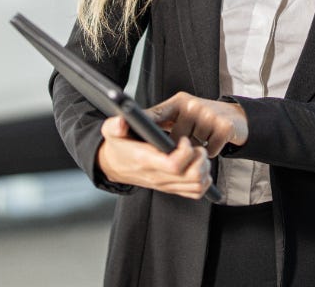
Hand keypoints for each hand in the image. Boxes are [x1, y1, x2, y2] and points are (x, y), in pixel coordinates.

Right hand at [95, 115, 212, 199]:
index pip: (174, 165)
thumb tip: (121, 122)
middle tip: (196, 146)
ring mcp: (165, 184)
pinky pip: (196, 192)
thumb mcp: (111, 132)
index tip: (183, 139)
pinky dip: (204, 180)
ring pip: (198, 185)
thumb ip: (114, 125)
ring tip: (198, 155)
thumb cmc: (117, 146)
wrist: (113, 165)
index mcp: (146, 161)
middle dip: (200, 158)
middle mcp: (157, 176)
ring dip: (204, 168)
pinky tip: (197, 165)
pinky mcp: (170, 188)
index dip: (185, 151)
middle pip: (192, 176)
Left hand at [147, 91, 248, 158]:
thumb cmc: (203, 118)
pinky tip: (213, 141)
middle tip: (188, 138)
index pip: (157, 114)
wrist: (236, 117)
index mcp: (178, 102)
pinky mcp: (224, 127)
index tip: (127, 128)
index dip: (143, 123)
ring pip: (192, 146)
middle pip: (175, 138)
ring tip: (202, 137)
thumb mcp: (182, 113)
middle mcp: (193, 105)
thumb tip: (140, 133)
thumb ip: (162, 120)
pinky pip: (208, 151)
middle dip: (180, 145)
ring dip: (196, 148)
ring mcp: (209, 115)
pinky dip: (210, 151)